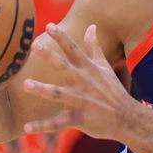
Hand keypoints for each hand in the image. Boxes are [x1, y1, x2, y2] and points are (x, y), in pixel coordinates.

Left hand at [22, 23, 138, 141]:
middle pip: (63, 66)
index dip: (61, 37)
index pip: (73, 49)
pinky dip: (42, 126)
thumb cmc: (112, 90)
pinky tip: (26, 127)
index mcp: (88, 68)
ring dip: (42, 89)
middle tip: (35, 45)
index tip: (49, 25)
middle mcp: (82, 82)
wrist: (126, 117)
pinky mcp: (78, 119)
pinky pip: (57, 124)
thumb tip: (91, 26)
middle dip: (50, 55)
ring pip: (58, 94)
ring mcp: (80, 101)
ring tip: (26, 84)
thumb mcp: (104, 66)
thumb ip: (94, 47)